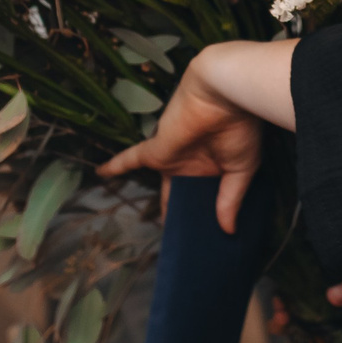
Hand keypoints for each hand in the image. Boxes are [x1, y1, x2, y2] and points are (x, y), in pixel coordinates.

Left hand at [100, 45, 269, 232]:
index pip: (205, 198)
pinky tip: (101, 174)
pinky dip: (116, 166)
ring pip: (164, 188)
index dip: (205, 216)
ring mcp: (174, 158)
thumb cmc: (239, 128)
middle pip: (184, 196)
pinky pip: (131, 160)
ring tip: (159, 236)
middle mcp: (193, 165)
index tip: (206, 241)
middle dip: (184, 217)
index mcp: (216, 168)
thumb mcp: (241, 168)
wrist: (225, 96)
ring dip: (161, 208)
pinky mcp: (157, 150)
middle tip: (186, 246)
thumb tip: (228, 230)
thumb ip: (230, 199)